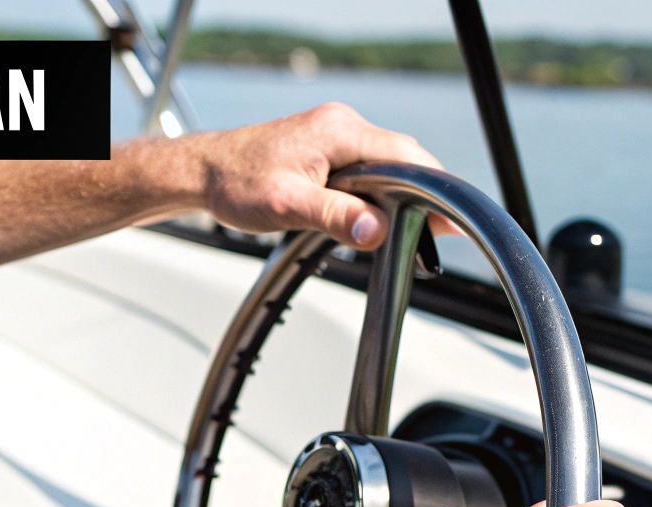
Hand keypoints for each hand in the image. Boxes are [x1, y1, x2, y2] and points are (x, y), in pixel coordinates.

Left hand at [185, 102, 450, 248]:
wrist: (204, 171)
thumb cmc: (236, 183)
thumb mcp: (287, 205)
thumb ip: (335, 216)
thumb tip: (376, 229)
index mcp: (338, 132)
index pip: (405, 155)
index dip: (432, 188)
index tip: (447, 219)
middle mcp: (342, 125)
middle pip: (402, 159)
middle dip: (419, 196)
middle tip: (432, 235)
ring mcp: (335, 134)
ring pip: (385, 165)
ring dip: (396, 196)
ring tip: (405, 230)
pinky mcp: (327, 147)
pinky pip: (367, 168)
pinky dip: (376, 192)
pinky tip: (373, 217)